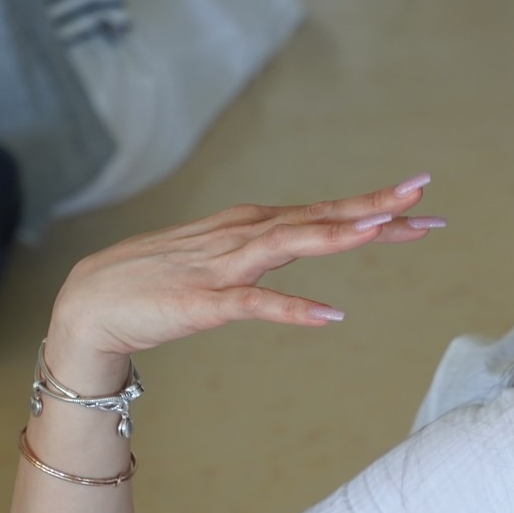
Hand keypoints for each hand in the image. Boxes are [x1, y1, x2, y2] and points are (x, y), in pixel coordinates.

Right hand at [44, 175, 443, 391]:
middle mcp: (244, 236)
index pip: (325, 212)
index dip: (374, 205)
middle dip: (374, 209)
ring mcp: (224, 267)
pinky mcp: (204, 302)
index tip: (420, 196)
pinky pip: (257, 305)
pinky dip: (295, 308)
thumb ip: (268, 248)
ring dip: (338, 236)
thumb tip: (308, 234)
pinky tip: (331, 316)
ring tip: (384, 229)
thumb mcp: (225, 260)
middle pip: (321, 219)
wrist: (90, 303)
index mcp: (253, 226)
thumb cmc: (159, 282)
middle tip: (423, 196)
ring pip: (292, 246)